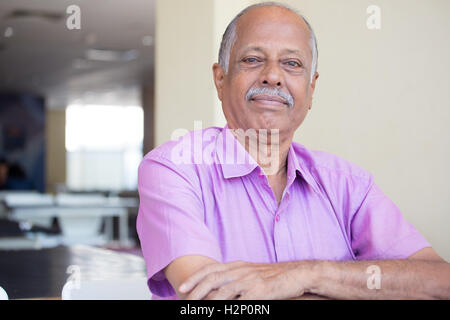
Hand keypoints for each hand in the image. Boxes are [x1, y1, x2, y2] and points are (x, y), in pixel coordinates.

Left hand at [178, 260, 311, 299]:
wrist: (296, 274)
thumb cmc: (272, 276)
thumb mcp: (250, 272)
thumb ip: (234, 277)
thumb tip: (216, 286)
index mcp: (237, 265)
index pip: (211, 269)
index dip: (195, 278)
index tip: (182, 287)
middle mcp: (241, 270)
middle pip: (213, 279)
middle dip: (196, 291)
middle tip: (185, 301)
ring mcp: (250, 280)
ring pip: (224, 291)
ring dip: (210, 302)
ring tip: (199, 309)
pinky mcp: (261, 291)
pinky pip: (242, 302)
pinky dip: (231, 308)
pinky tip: (225, 311)